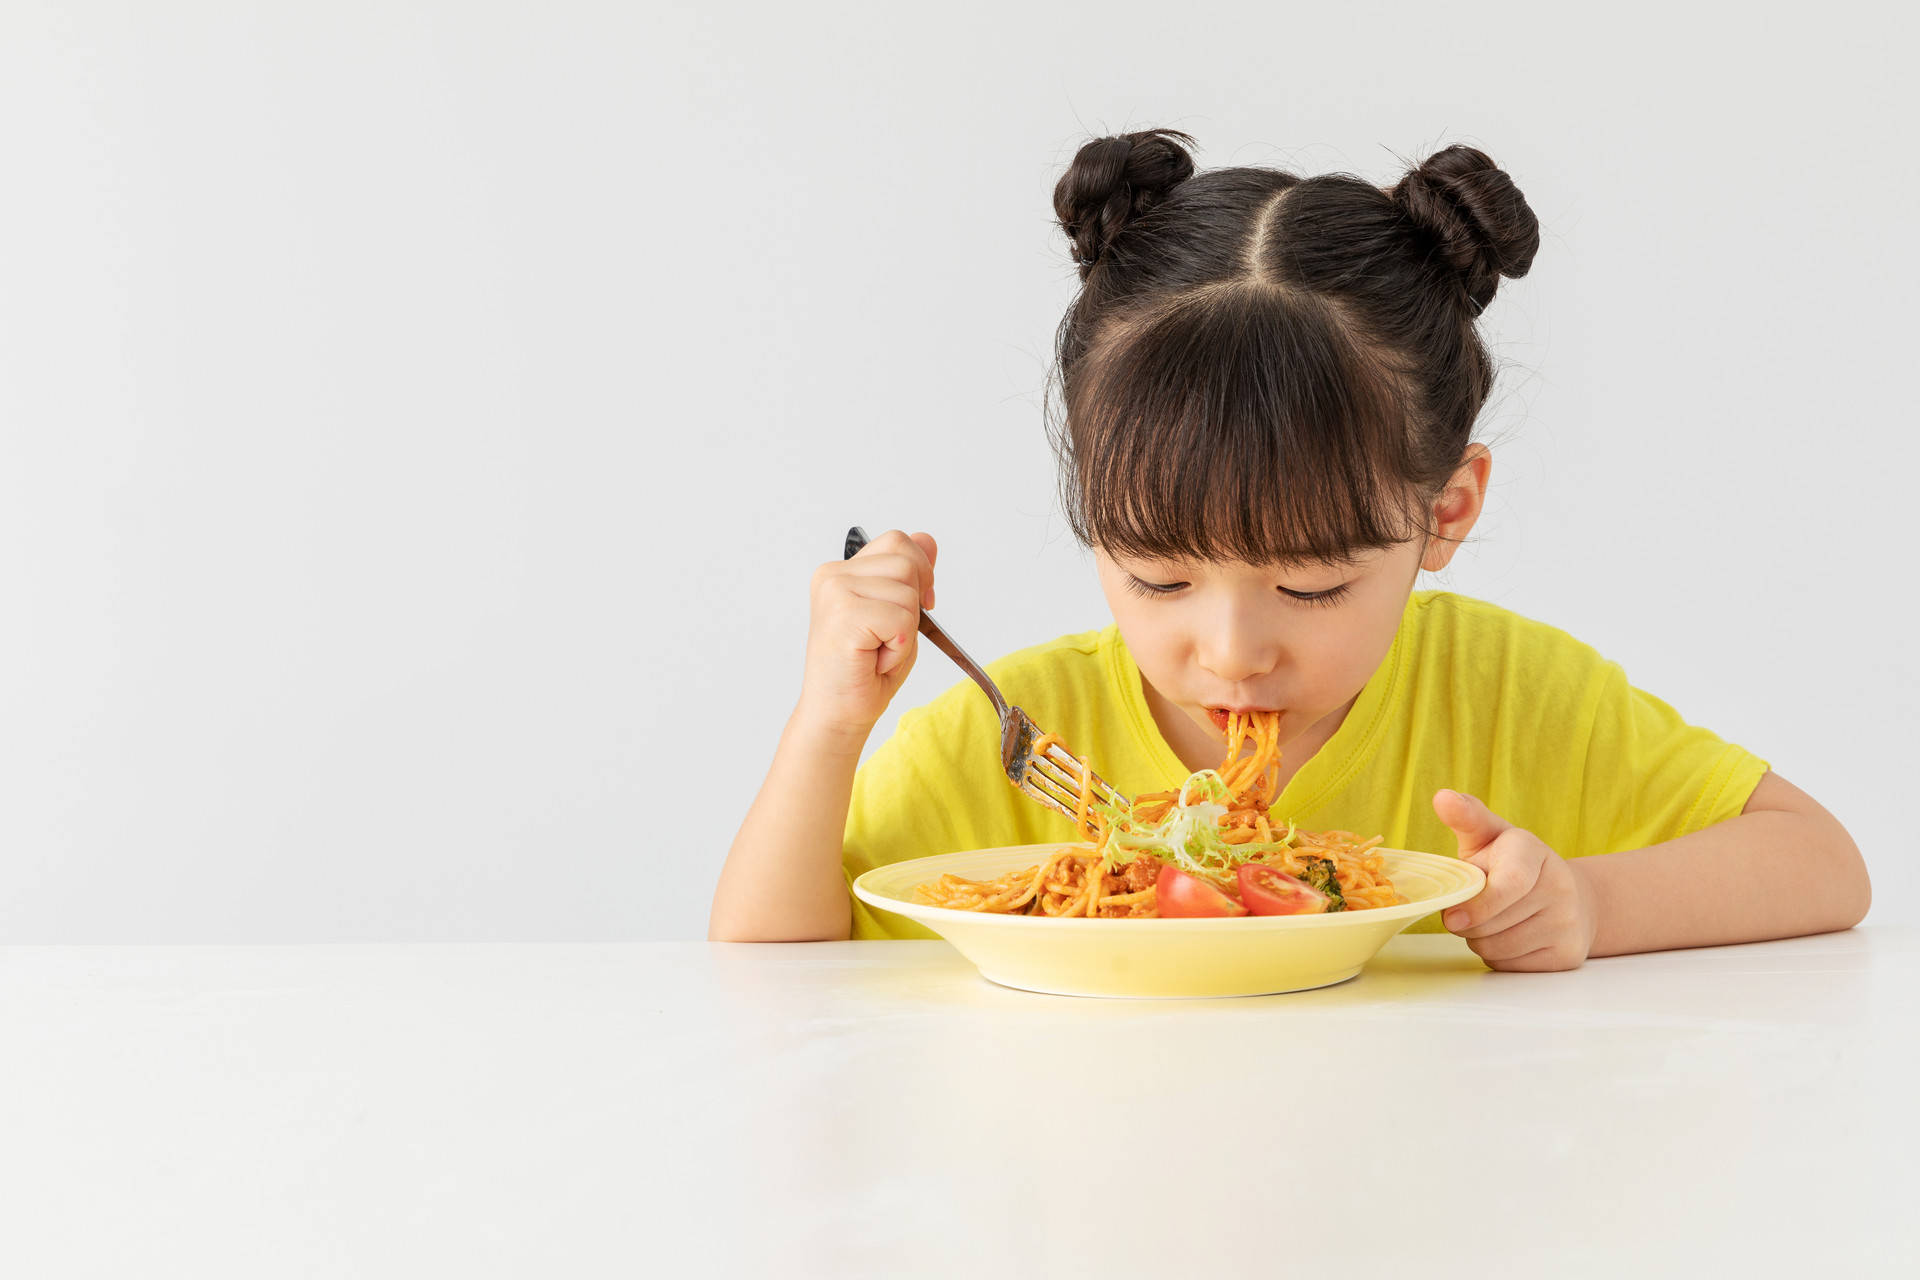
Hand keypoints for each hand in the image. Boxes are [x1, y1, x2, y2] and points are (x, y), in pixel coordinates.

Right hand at [795, 528, 938, 744]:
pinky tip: (874, 660)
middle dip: (912, 606)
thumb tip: (928, 539)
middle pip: (907, 562)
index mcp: (841, 570)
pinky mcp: (844, 615)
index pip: (899, 542)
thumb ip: (910, 575)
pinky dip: (898, 648)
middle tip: (885, 638)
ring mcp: (835, 591)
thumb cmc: (864, 671)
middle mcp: (832, 575)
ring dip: (905, 631)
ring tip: (877, 651)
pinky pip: (901, 620)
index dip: (921, 572)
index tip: (918, 606)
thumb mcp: (898, 613)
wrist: (838, 714)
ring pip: (907, 593)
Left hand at [1432, 789, 1597, 970]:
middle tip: (1471, 908)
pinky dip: (1500, 957)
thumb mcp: (1490, 835)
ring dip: (1481, 939)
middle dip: (1468, 922)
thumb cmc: (1512, 864)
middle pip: (1490, 924)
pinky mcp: (1567, 955)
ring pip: (1497, 948)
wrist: (1570, 897)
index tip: (1451, 917)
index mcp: (1533, 851)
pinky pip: (1511, 966)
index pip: (1510, 884)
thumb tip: (1442, 797)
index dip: (1477, 905)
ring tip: (1492, 920)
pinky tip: (1510, 936)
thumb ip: (1466, 817)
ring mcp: (1568, 923)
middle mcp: (1559, 887)